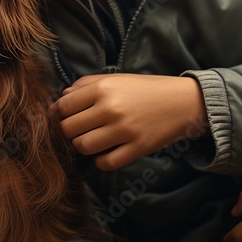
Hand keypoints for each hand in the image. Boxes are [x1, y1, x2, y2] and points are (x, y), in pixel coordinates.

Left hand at [50, 74, 206, 170]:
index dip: (58, 114)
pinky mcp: (137, 148)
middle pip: (69, 129)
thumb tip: (62, 97)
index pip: (64, 106)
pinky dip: (101, 161)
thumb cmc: (146, 88)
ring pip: (83, 147)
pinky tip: (106, 152)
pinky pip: (105, 163)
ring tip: (92, 140)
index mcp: (104, 88)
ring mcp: (124, 130)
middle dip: (69, 131)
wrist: (182, 101)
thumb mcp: (117, 78)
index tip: (62, 117)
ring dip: (83, 146)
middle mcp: (111, 108)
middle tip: (79, 130)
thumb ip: (87, 84)